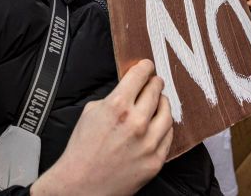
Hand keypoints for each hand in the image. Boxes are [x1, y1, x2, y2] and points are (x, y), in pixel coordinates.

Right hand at [31, 60, 172, 195]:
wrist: (81, 184)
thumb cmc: (82, 149)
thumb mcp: (90, 112)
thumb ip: (112, 98)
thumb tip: (128, 90)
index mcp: (117, 106)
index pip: (140, 76)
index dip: (145, 67)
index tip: (147, 66)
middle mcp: (136, 122)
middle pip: (156, 91)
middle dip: (155, 83)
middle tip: (154, 82)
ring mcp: (148, 143)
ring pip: (167, 113)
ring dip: (163, 104)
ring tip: (159, 102)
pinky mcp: (155, 160)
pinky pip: (168, 136)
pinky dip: (164, 127)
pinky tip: (158, 125)